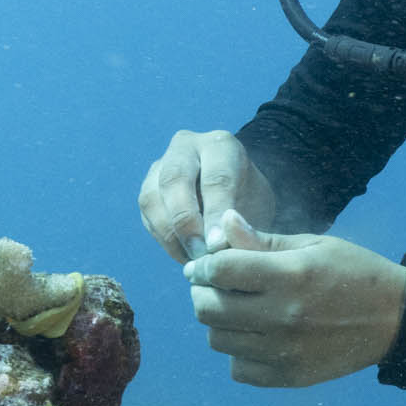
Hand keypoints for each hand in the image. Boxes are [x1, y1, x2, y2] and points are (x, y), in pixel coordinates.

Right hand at [138, 130, 280, 262]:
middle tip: (199, 254)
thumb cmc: (249, 201)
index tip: (218, 244)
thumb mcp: (258, 208)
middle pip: (175, 179)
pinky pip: (147, 215)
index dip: (215, 213)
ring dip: (170, 234)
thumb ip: (243, 225)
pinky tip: (184, 256)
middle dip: (185, 221)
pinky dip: (163, 240)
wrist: (234, 194)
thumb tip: (217, 248)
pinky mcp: (148, 188)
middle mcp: (186, 147)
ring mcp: (160, 165)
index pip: (216, 177)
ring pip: (152, 198)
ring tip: (192, 260)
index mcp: (221, 145)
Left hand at [182, 220, 405, 388]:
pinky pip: (238, 369)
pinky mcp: (290, 376)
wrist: (396, 318)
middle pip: (209, 309)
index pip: (219, 271)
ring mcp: (285, 351)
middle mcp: (283, 316)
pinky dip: (238, 353)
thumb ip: (263, 239)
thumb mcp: (312, 244)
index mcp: (290, 275)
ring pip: (218, 340)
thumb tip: (223, 223)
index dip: (201, 267)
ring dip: (219, 323)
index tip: (200, 267)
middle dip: (202, 294)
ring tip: (236, 311)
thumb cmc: (353, 271)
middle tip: (213, 287)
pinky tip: (254, 337)